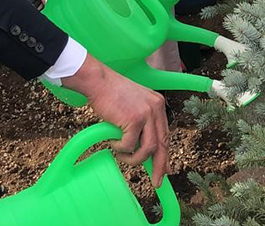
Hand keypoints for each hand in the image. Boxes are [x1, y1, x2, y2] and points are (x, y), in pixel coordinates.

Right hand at [61, 56, 168, 187]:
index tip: (164, 170)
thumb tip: (146, 148)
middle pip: (163, 144)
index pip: (166, 135)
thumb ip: (143, 124)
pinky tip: (113, 142)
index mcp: (158, 105)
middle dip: (160, 166)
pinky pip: (130, 145)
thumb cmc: (112, 95)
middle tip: (157, 182)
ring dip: (135, 158)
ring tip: (123, 155)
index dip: (165, 155)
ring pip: (148, 149)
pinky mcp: (134, 119)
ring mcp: (146, 113)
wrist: (99, 82)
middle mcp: (156, 109)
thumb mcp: (135, 106)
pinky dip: (121, 148)